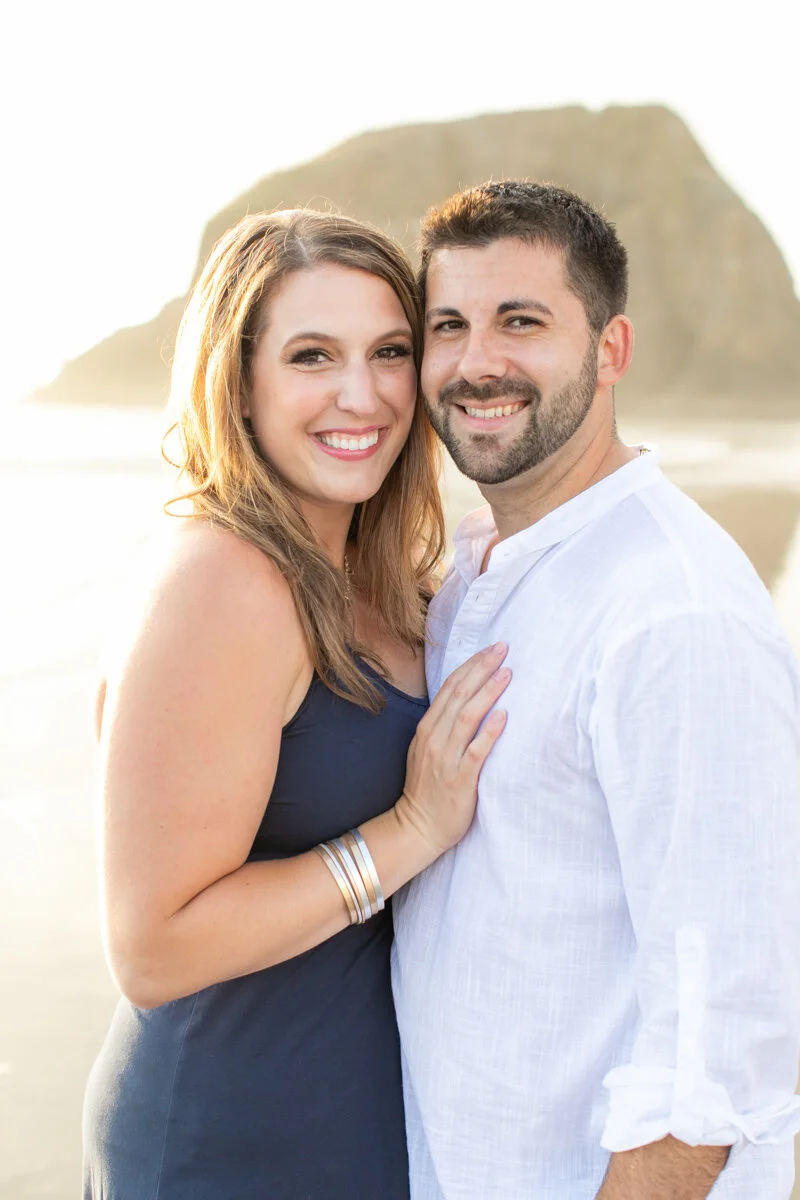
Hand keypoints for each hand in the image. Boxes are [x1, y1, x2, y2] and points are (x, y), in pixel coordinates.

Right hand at [395, 643, 509, 856]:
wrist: (417, 827)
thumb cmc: (428, 788)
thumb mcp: (428, 749)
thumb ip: (444, 726)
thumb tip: (468, 700)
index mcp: (427, 728)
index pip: (450, 687)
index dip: (472, 666)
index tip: (491, 649)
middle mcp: (435, 738)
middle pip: (460, 695)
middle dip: (482, 669)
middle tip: (503, 649)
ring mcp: (446, 758)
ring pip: (467, 717)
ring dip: (488, 692)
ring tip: (507, 674)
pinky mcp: (460, 779)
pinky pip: (476, 751)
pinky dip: (490, 732)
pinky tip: (504, 716)